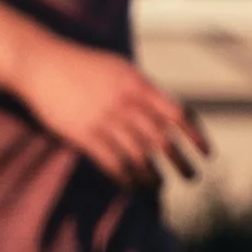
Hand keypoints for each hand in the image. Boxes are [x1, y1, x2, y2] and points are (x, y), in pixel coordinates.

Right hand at [13, 32, 209, 187]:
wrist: (44, 64)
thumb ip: (142, 89)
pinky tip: (134, 187)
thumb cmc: (84, 65)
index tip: (207, 153)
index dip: (194, 135)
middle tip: (192, 178)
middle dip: (180, 160)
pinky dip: (126, 177)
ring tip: (162, 187)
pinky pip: (111, 162)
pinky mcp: (83, 135)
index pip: (176, 113)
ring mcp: (104, 119)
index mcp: (138, 84)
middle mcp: (125, 103)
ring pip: (138, 155)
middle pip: (161, 138)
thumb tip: (163, 109)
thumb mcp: (120, 68)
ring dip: (153, 175)